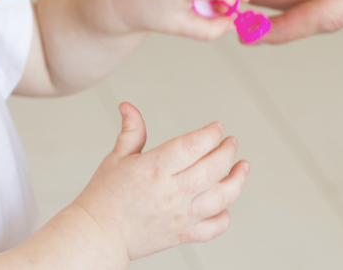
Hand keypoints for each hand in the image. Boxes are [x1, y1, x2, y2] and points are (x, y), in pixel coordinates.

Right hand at [73, 103, 249, 261]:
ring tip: (243, 166)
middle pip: (213, 168)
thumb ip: (131, 131)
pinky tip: (224, 201)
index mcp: (154, 169)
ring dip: (237, 179)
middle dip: (227, 150)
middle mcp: (171, 192)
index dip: (210, 133)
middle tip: (231, 142)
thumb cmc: (105, 196)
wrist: (99, 235)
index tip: (217, 127)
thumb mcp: (116, 158)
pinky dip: (225, 214)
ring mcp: (181, 216)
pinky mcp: (183, 235)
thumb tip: (128, 106)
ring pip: (222, 197)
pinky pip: (215, 226)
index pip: (193, 145)